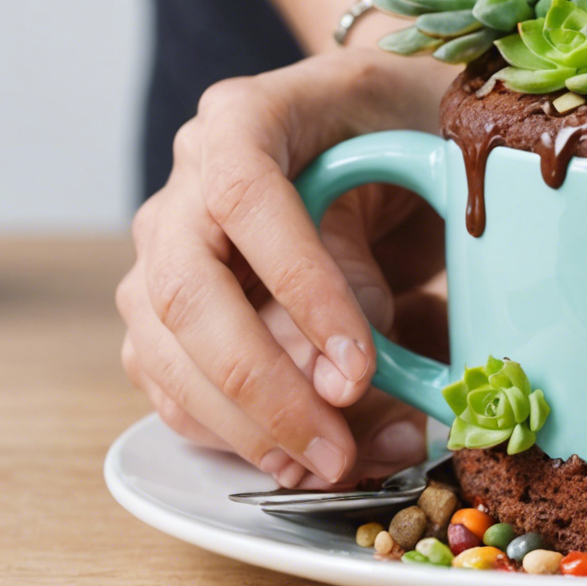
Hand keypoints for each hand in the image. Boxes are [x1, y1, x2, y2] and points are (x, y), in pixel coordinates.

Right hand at [116, 50, 450, 487]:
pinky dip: (236, 438)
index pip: (245, 197)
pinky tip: (303, 463)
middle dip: (264, 387)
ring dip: (247, 429)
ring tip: (335, 468)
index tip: (359, 368)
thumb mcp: (419, 154)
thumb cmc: (408, 130)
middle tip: (337, 450)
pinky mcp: (170, 319)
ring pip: (167, 355)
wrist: (386, 136)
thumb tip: (342, 381)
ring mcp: (166, 255)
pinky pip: (177, 390)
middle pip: (186, 294)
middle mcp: (185, 186)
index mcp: (242, 118)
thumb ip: (373, 251)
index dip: (299, 289)